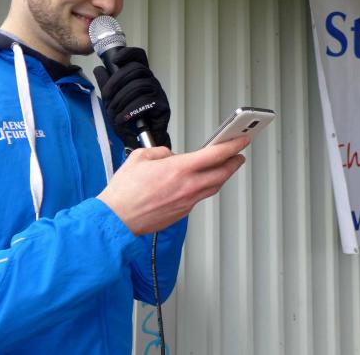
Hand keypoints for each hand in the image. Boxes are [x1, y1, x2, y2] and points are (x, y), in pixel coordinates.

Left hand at [93, 47, 170, 148]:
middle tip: (107, 98)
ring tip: (115, 113)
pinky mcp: (163, 107)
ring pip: (139, 85)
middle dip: (116, 82)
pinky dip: (130, 111)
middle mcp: (151, 82)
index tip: (115, 59)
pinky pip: (146, 102)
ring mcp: (159, 93)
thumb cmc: (128, 121)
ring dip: (122, 100)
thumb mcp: (112, 101)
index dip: (128, 53)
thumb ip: (106, 85)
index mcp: (140, 77)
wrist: (140, 142)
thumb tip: (99, 69)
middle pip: (136, 69)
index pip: (139, 56)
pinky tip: (124, 119)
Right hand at [97, 136, 249, 234]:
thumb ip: (161, 152)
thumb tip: (170, 156)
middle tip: (239, 154)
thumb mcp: (140, 157)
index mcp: (180, 169)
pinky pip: (199, 197)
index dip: (232, 145)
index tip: (241, 140)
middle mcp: (188, 187)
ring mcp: (187, 202)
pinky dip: (205, 188)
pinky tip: (200, 183)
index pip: (216, 154)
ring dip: (223, 176)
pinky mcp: (182, 213)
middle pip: (222, 173)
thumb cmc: (125, 192)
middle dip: (234, 162)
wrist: (117, 219)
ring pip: (213, 187)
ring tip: (225, 167)